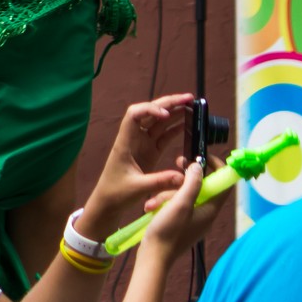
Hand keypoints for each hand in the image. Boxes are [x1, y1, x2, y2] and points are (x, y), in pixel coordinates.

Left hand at [81, 93, 192, 238]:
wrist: (109, 202)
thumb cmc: (116, 193)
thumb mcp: (138, 188)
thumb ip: (160, 182)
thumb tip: (183, 177)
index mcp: (125, 142)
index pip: (133, 115)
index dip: (149, 109)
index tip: (165, 114)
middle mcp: (134, 139)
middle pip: (149, 113)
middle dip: (168, 104)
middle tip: (189, 99)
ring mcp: (142, 144)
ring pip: (159, 122)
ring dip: (174, 113)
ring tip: (193, 107)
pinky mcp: (150, 151)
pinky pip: (164, 135)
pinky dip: (176, 128)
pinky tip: (189, 124)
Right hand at [141, 157, 231, 258]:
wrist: (153, 257)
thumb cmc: (168, 231)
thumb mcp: (180, 204)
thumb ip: (192, 183)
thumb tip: (199, 165)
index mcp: (210, 210)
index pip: (223, 184)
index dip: (217, 168)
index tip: (202, 156)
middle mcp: (204, 214)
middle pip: (201, 187)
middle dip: (185, 178)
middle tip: (176, 163)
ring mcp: (192, 219)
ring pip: (184, 195)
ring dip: (167, 193)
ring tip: (152, 202)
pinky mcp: (180, 223)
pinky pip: (175, 205)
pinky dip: (164, 203)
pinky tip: (150, 207)